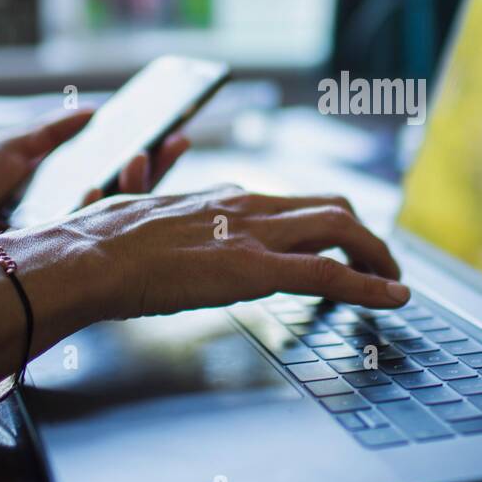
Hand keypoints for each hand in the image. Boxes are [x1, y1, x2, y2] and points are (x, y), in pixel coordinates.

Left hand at [0, 110, 186, 265]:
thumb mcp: (10, 147)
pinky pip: (97, 237)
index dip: (141, 154)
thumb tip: (92, 110)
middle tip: (179, 139)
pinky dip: (104, 209)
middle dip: (155, 168)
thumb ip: (52, 131)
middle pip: (127, 193)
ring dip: (139, 185)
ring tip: (147, 155)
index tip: (166, 130)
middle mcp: (71, 219)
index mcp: (60, 192)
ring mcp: (70, 242)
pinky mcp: (63, 262)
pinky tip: (105, 186)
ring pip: (121, 216)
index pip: (113, 173)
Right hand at [18, 185, 408, 319]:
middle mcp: (248, 206)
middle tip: (381, 263)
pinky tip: (393, 297)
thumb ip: (157, 199)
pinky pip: (330, 273)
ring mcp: (255, 235)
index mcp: (223, 197)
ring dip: (376, 255)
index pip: (292, 204)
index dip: (325, 223)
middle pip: (329, 207)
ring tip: (394, 280)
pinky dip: (370, 284)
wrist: (87, 256)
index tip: (339, 243)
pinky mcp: (256, 269)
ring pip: (340, 229)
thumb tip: (147, 185)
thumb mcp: (137, 211)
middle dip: (364, 235)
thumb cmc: (101, 243)